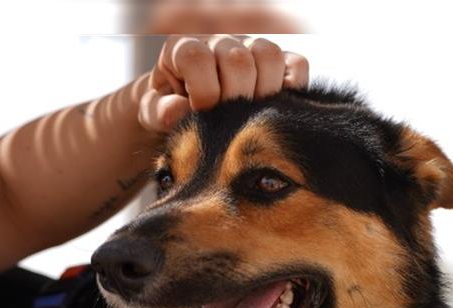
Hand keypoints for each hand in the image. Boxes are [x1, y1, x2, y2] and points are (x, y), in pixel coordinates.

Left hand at [139, 35, 308, 132]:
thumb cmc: (173, 112)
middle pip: (238, 59)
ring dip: (264, 90)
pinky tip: (275, 106)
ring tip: (250, 113)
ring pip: (268, 54)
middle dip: (235, 97)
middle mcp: (219, 43)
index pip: (198, 57)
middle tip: (229, 119)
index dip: (203, 92)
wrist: (191, 111)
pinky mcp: (280, 64)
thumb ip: (160, 112)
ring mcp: (251, 50)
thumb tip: (177, 110)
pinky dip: (293, 87)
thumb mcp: (155, 115)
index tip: (202, 114)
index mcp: (184, 48)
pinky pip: (297, 65)